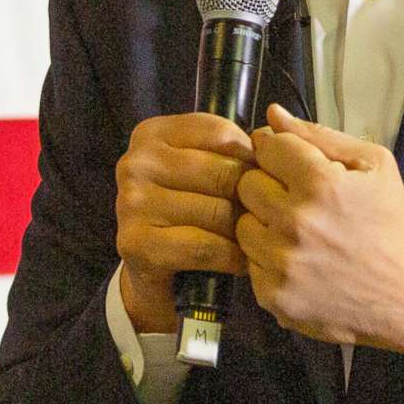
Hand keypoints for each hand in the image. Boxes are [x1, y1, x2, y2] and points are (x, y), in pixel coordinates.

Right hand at [114, 112, 252, 333]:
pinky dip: (232, 257)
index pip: (222, 133)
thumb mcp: (202, 171)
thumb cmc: (187, 214)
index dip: (252, 158)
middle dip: (251, 198)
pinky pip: (206, 247)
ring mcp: (132, 203)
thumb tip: (271, 137)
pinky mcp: (137, 244)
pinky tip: (240, 261)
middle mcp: (135, 163)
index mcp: (152, 134)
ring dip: (245, 231)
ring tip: (255, 238)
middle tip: (266, 216)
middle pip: (222, 173)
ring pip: (218, 212)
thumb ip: (231, 148)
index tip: (261, 179)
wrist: (149, 270)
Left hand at [235, 104, 403, 380]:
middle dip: (270, 186)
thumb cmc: (392, 225)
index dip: (281, 152)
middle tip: (299, 200)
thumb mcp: (374, 165)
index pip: (267, 146)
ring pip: (242, 225)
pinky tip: (300, 261)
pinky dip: (269, 260)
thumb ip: (319, 135)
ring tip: (300, 233)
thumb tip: (273, 114)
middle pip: (246, 184)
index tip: (294, 165)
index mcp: (322, 184)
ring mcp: (283, 264)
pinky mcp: (274, 297)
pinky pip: (249, 264)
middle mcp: (296, 223)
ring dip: (265, 224)